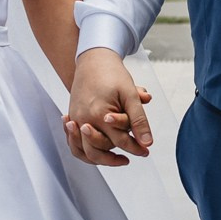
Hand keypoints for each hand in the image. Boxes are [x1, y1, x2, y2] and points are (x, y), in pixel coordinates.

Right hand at [64, 48, 152, 164]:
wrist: (93, 60)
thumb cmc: (112, 74)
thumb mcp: (130, 95)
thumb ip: (138, 120)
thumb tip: (147, 142)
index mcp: (99, 115)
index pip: (119, 141)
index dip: (135, 148)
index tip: (146, 150)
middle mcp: (84, 120)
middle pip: (98, 151)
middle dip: (116, 158)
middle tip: (132, 156)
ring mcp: (75, 120)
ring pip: (83, 151)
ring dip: (100, 159)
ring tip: (116, 159)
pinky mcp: (73, 118)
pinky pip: (74, 143)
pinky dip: (84, 151)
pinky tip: (98, 151)